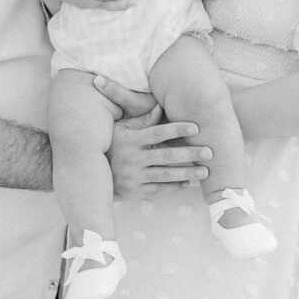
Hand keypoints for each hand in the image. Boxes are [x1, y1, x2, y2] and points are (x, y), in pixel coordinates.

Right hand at [96, 76, 211, 197]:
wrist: (88, 172)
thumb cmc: (110, 145)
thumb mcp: (121, 129)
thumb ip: (142, 120)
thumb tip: (160, 106)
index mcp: (131, 140)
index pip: (158, 133)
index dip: (177, 129)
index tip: (196, 127)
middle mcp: (132, 158)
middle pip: (166, 155)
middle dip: (189, 153)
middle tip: (209, 151)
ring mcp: (133, 177)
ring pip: (165, 175)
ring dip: (187, 173)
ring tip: (205, 171)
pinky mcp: (134, 192)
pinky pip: (158, 189)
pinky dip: (174, 187)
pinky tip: (188, 183)